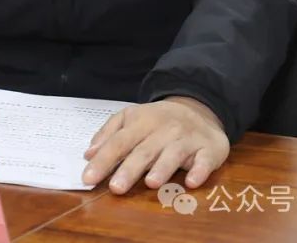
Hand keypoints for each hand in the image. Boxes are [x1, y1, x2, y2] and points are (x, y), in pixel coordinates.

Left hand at [81, 96, 229, 194]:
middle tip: (115, 187)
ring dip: (162, 168)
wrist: (199, 108)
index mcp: (141, 122)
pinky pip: (204, 160)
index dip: (103, 160)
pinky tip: (191, 181)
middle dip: (129, 169)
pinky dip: (199, 170)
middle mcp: (164, 130)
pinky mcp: (208, 149)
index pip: (119, 142)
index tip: (88, 179)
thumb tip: (89, 154)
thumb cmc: (158, 120)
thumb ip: (109, 134)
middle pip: (144, 151)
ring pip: (173, 154)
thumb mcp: (131, 118)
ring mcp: (187, 139)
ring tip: (151, 182)